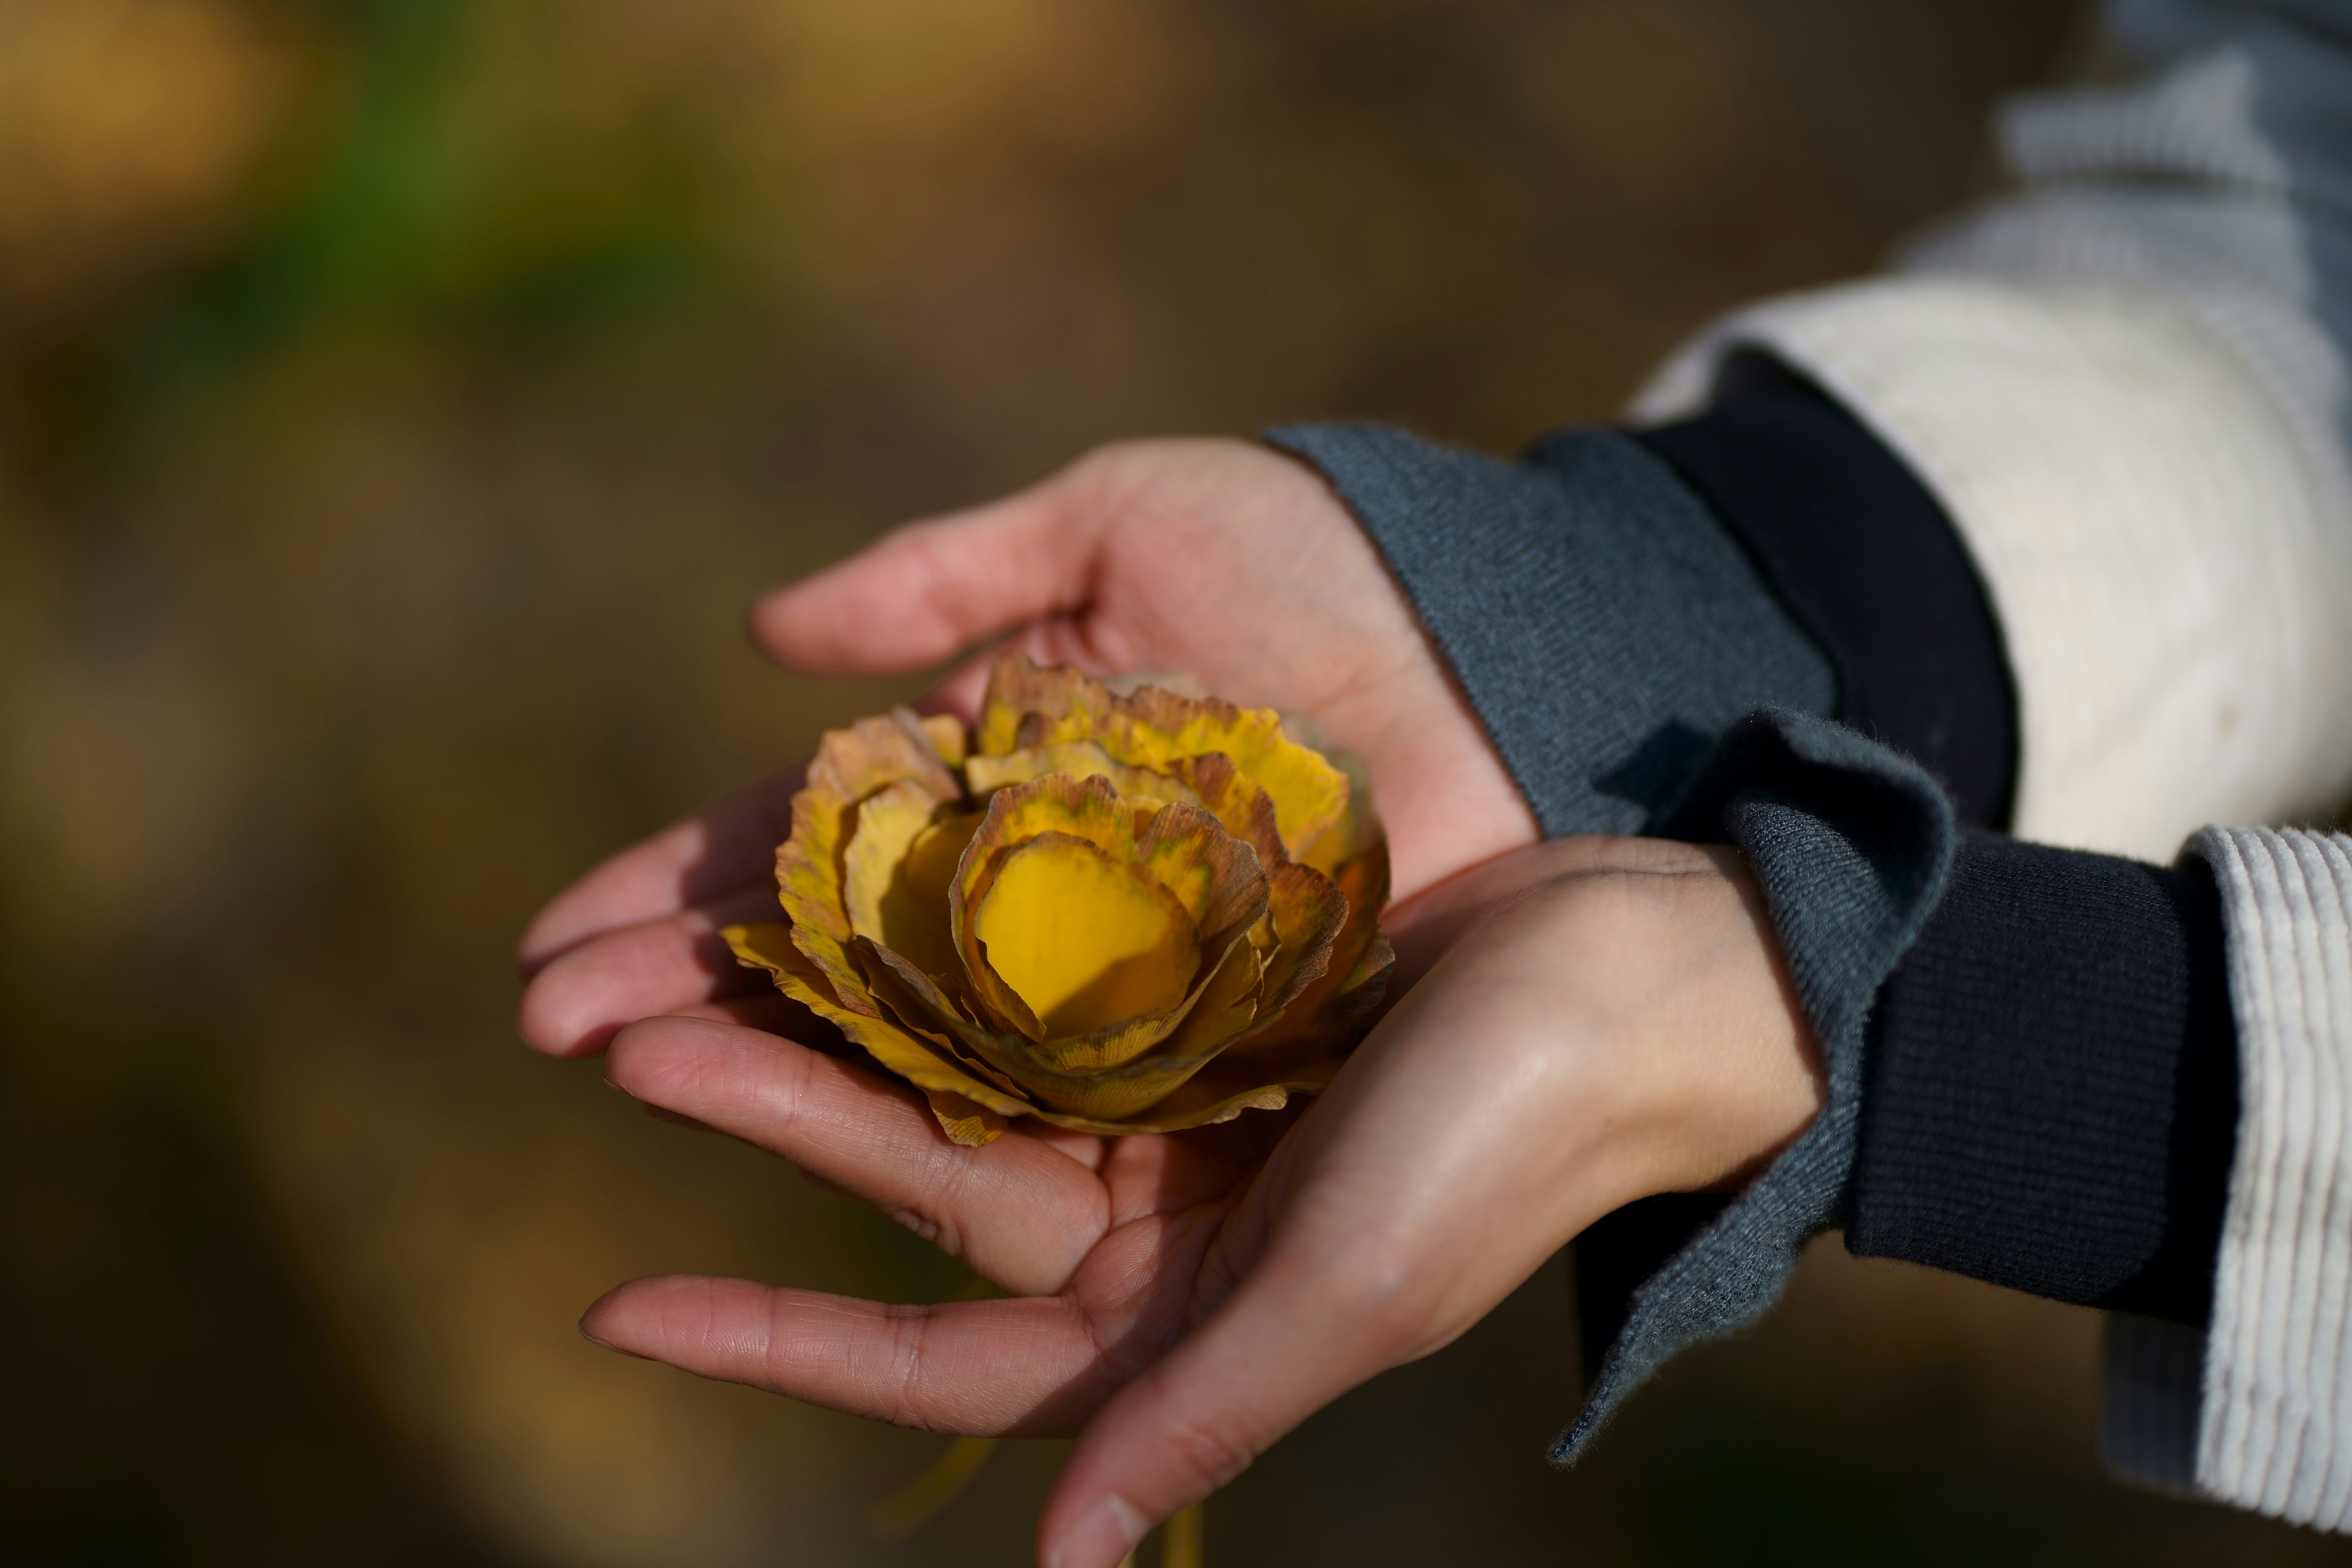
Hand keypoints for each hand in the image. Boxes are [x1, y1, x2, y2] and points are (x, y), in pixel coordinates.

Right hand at [515, 438, 1535, 1057]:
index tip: (561, 930)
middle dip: (686, 984)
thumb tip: (763, 633)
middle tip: (552, 1022)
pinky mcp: (1190, 1034)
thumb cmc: (1322, 561)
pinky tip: (810, 1131)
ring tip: (632, 1067)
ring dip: (768, 1057)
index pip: (809, 842)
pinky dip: (928, 1107)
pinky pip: (1038, 1083)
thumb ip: (948, 573)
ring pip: (905, 1035)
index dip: (684, 882)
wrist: (1499, 649)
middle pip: (831, 956)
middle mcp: (1029, 890)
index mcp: (996, 766)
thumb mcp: (1122, 519)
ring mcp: (1104, 975)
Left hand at [575, 835, 1820, 1567]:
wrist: (1644, 975)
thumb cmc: (1507, 1147)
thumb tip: (1068, 1565)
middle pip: (916, 1179)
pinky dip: (938, 940)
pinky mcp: (1194, 987)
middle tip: (614, 1047)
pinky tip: (846, 889)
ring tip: (681, 973)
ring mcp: (1165, 1096)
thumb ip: (1203, 1411)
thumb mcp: (1351, 1288)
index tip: (613, 1314)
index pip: (937, 1356)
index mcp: (1177, 1318)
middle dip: (772, 1120)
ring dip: (825, 1025)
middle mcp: (1151, 1216)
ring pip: (951, 1064)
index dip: (779, 1344)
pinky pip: (1029, 966)